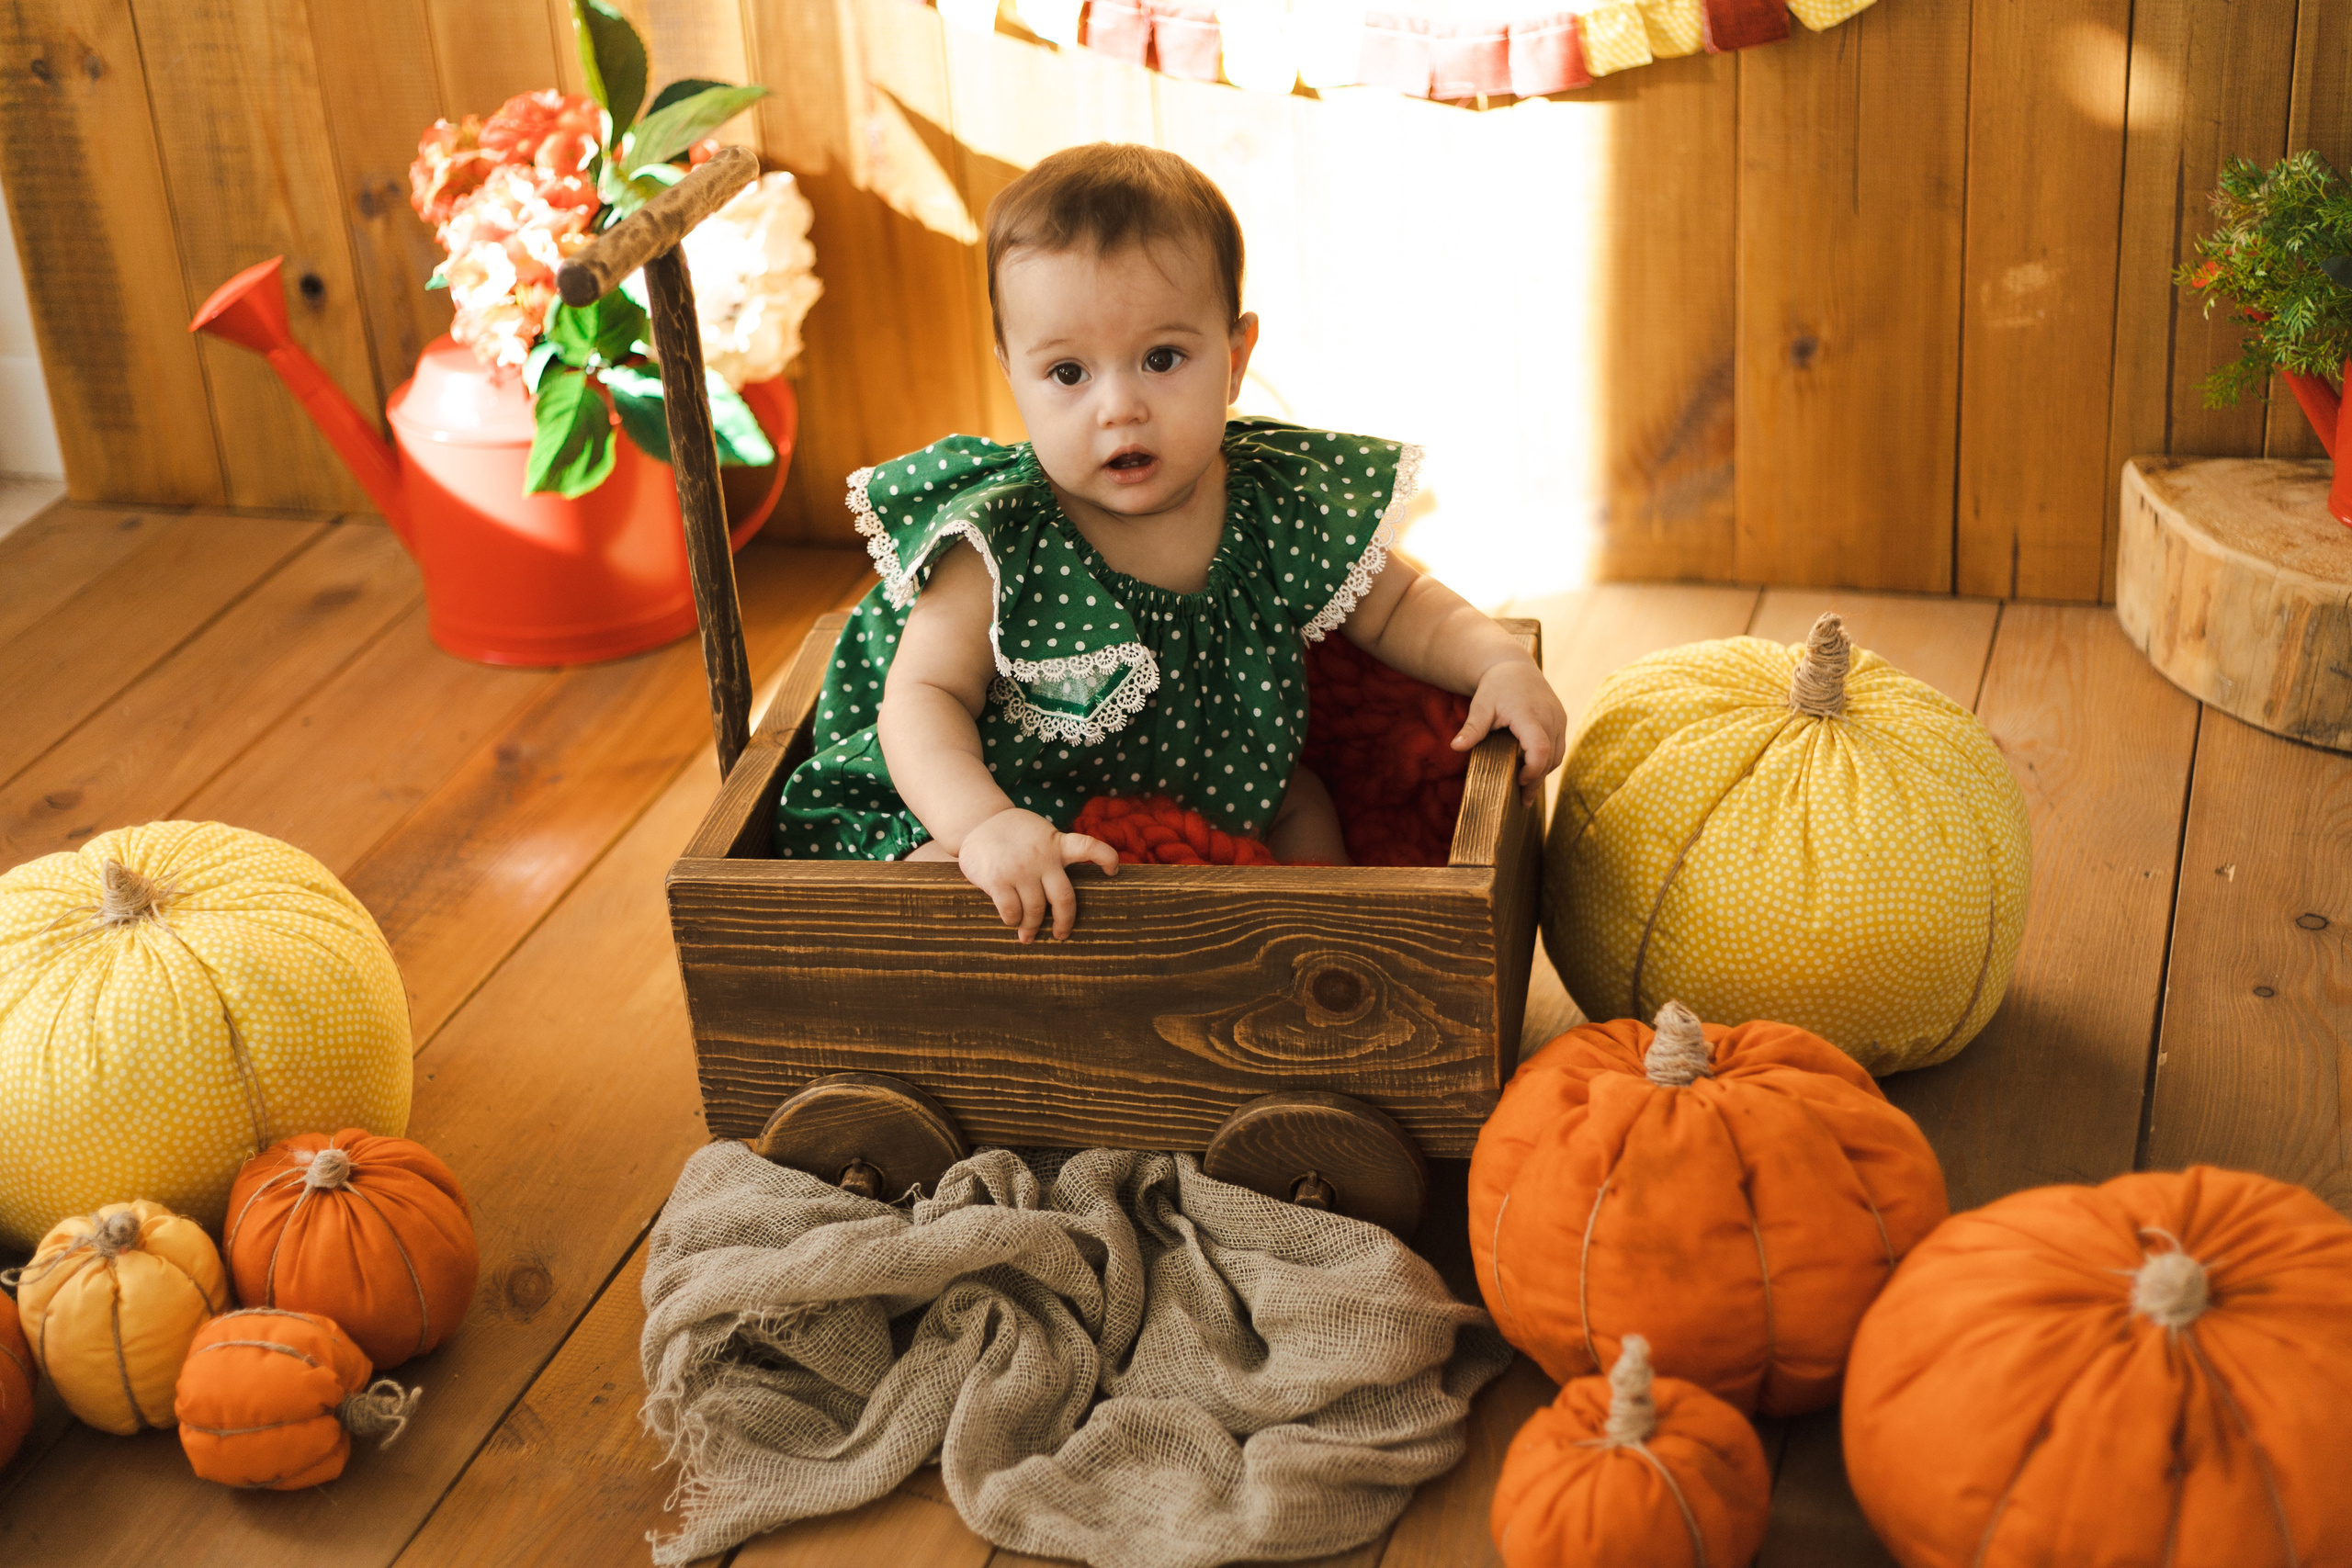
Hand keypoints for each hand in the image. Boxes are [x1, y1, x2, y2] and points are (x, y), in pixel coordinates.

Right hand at [954, 808, 1118, 942]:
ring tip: (1028, 935)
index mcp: (1056, 843)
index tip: (1113, 871)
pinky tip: (1012, 921)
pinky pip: (1012, 911)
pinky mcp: (998, 879)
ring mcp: (1020, 868)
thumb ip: (1053, 855)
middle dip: (1064, 922)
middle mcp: (1042, 857)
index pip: (1089, 847)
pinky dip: (1013, 921)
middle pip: (1064, 898)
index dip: (1106, 858)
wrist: (976, 823)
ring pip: (1036, 910)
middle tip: (1061, 935)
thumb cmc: (1013, 835)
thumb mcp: (1038, 835)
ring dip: (1032, 927)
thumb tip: (1059, 899)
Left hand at [1452, 659, 1567, 805]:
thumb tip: (1455, 747)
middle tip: (1521, 801)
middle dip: (1536, 779)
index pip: (1539, 748)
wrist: (1514, 666)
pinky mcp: (1561, 720)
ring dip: (1543, 772)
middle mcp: (1549, 717)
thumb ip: (1472, 728)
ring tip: (1526, 790)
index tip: (1519, 781)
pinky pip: (1559, 747)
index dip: (1532, 769)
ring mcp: (1558, 718)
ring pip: (1557, 755)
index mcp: (1529, 714)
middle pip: (1550, 757)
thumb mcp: (1481, 706)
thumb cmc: (1495, 687)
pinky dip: (1548, 761)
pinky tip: (1533, 772)